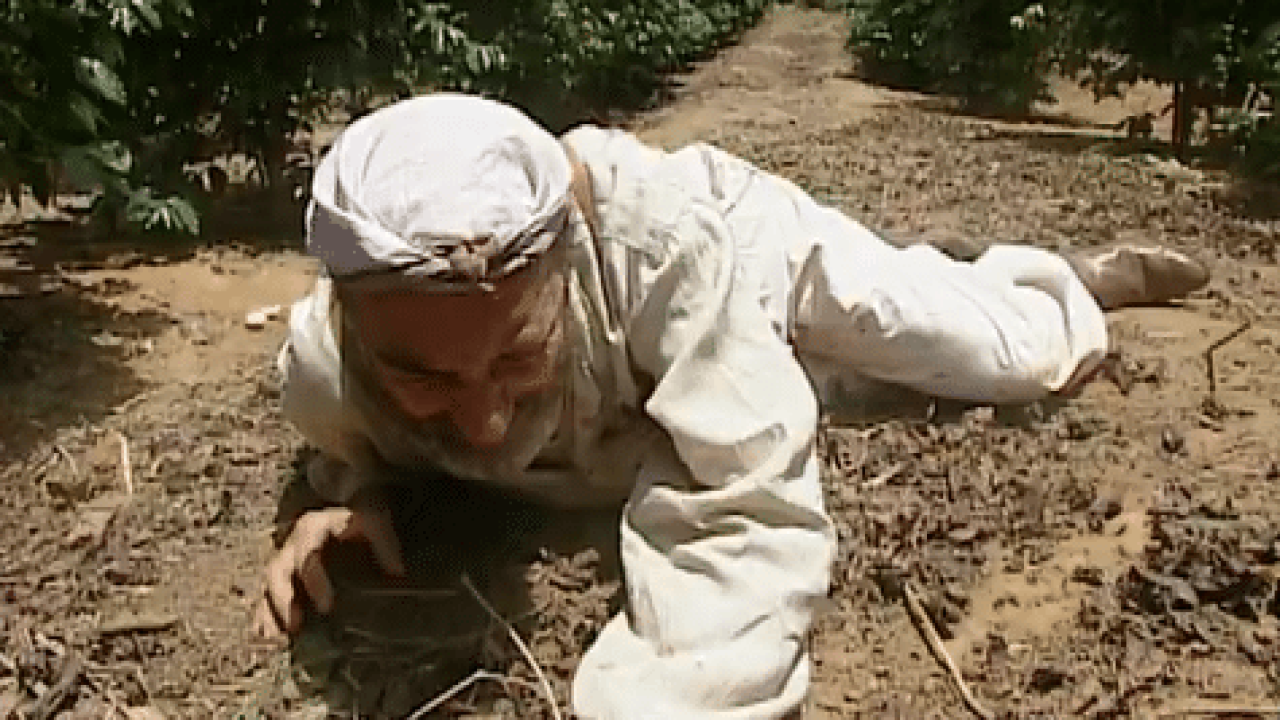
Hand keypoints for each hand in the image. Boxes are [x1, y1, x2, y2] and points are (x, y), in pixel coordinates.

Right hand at [252, 502, 404, 638]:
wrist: (350, 507)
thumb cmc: (362, 516)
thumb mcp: (375, 520)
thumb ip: (384, 542)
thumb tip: (396, 572)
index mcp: (312, 529)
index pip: (307, 555)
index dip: (314, 581)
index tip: (326, 607)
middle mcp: (292, 545)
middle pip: (277, 572)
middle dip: (283, 601)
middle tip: (295, 626)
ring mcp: (284, 561)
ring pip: (267, 587)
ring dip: (269, 612)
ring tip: (275, 640)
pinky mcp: (282, 576)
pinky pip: (265, 597)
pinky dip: (264, 616)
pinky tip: (267, 637)